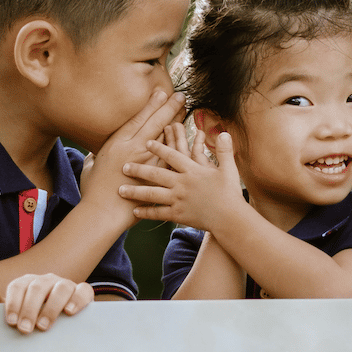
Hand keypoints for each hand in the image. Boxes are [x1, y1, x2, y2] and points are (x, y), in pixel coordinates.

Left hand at [0, 273, 91, 333]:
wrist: (57, 327)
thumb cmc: (31, 320)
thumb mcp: (14, 315)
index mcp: (27, 283)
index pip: (18, 286)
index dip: (13, 303)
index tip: (11, 322)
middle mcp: (46, 280)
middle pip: (37, 288)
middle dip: (29, 309)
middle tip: (25, 329)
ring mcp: (65, 284)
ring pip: (60, 287)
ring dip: (51, 307)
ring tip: (44, 326)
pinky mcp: (82, 292)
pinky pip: (83, 290)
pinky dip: (78, 299)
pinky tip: (70, 311)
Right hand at [79, 89, 182, 214]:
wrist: (103, 211)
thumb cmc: (94, 191)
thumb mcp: (91, 166)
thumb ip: (97, 155)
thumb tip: (96, 152)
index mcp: (117, 142)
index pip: (138, 118)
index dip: (151, 104)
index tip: (161, 93)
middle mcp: (134, 148)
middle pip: (156, 122)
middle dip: (169, 107)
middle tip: (180, 96)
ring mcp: (147, 162)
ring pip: (167, 138)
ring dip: (178, 123)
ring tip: (188, 113)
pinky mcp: (157, 176)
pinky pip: (174, 158)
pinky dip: (185, 148)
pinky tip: (194, 140)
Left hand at [118, 127, 247, 230]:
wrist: (230, 218)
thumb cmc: (231, 194)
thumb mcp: (229, 169)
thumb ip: (223, 150)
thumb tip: (224, 132)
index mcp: (192, 170)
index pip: (173, 155)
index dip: (159, 148)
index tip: (147, 142)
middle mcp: (182, 183)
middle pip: (155, 173)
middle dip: (138, 169)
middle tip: (124, 167)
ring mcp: (178, 200)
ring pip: (152, 194)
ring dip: (135, 192)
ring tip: (120, 190)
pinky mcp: (178, 214)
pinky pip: (158, 213)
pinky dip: (146, 212)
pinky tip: (135, 212)